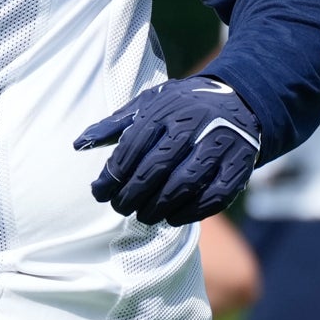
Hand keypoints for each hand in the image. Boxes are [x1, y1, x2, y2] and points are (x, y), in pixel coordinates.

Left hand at [77, 78, 263, 225]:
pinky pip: (215, 196)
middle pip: (157, 167)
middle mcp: (195, 125)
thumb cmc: (182, 107)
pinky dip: (191, 212)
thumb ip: (115, 125)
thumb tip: (78, 145)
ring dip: (159, 206)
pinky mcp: (239, 165)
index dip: (113, 174)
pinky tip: (174, 217)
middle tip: (120, 208)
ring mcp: (219, 145)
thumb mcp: (149, 104)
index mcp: (167, 109)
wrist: (240, 101)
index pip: (133, 146)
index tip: (100, 193)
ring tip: (144, 215)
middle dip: (133, 194)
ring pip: (184, 184)